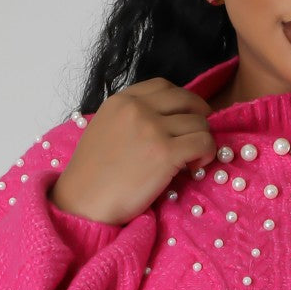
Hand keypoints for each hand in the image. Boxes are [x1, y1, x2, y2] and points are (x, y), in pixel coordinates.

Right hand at [50, 77, 217, 225]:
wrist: (83, 203)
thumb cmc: (92, 175)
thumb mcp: (104, 128)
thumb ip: (130, 117)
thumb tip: (165, 120)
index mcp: (121, 101)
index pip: (164, 86)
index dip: (183, 101)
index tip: (187, 117)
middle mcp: (137, 109)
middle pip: (187, 100)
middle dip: (200, 116)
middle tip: (198, 137)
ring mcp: (152, 129)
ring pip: (199, 123)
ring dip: (202, 140)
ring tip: (190, 160)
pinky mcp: (166, 153)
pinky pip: (203, 142)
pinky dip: (207, 154)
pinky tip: (194, 167)